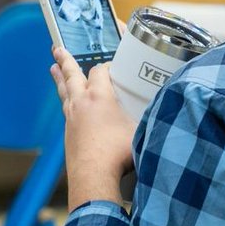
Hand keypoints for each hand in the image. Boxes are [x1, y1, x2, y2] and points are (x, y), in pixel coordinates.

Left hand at [50, 46, 136, 209]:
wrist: (93, 177)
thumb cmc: (118, 154)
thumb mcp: (141, 131)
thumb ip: (152, 118)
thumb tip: (171, 111)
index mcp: (99, 97)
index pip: (99, 72)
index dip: (106, 67)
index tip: (112, 67)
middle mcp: (81, 103)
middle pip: (72, 75)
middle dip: (65, 60)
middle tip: (57, 48)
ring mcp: (71, 119)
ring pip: (64, 92)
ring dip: (60, 78)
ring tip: (53, 68)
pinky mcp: (67, 134)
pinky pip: (65, 110)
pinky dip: (66, 101)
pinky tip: (69, 105)